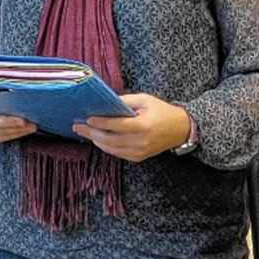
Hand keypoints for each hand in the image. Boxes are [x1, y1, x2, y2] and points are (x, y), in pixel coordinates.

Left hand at [72, 94, 190, 162]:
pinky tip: (98, 138)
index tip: (87, 118)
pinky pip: (116, 153)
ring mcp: (139, 152)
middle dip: (91, 133)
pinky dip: (105, 146)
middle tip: (78, 126)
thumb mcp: (145, 100)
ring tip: (85, 131)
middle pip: (109, 139)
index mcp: (143, 126)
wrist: (180, 129)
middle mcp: (140, 142)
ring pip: (110, 149)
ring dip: (96, 140)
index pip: (115, 125)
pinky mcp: (137, 158)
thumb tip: (105, 102)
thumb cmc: (162, 111)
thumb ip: (125, 101)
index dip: (99, 122)